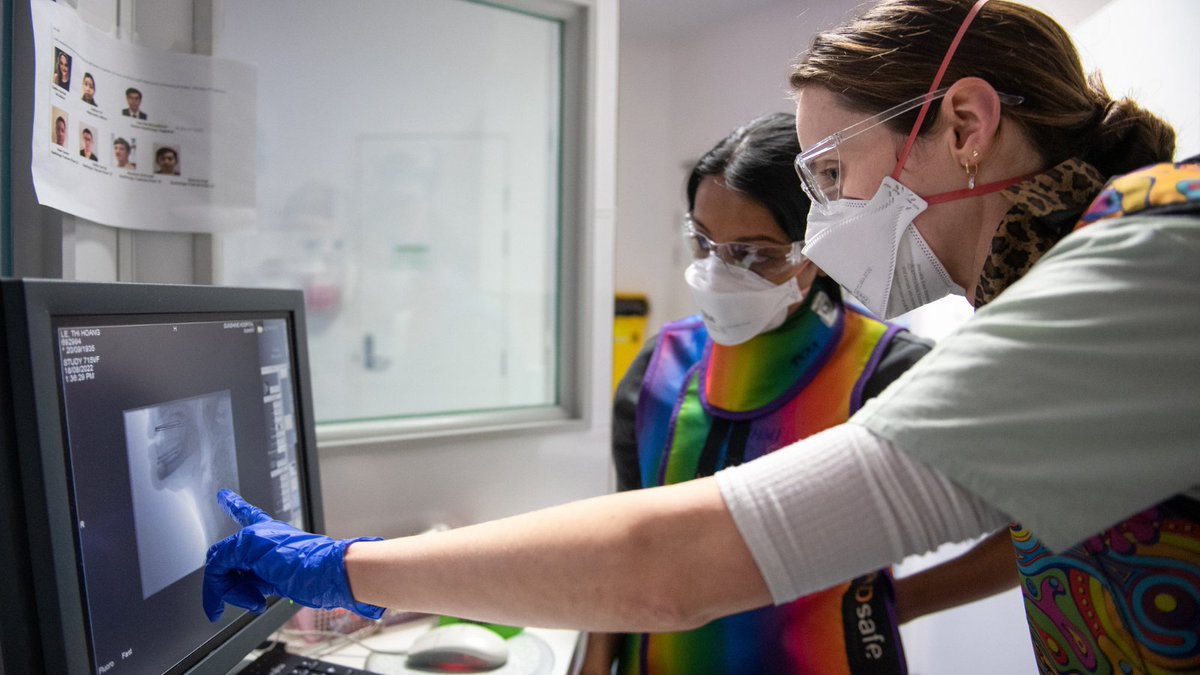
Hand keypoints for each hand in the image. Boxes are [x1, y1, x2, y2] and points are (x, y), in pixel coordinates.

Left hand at [202, 489, 385, 621]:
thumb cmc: (314, 574)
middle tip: (237, 602)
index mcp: (273, 534)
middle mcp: (260, 532)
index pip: (249, 516)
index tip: (223, 495)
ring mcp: (252, 537)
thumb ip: (257, 577)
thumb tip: (234, 588)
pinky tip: (254, 600)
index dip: (235, 505)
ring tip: (256, 601)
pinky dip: (227, 591)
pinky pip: (219, 569)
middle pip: (224, 555)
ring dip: (231, 592)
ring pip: (219, 565)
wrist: (328, 570)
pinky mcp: (247, 545)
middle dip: (223, 585)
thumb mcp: (280, 576)